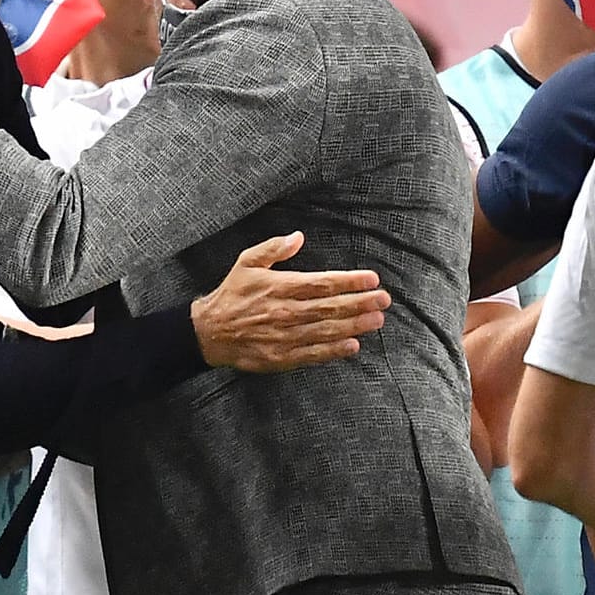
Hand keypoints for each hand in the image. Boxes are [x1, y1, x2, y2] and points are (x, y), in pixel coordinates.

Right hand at [192, 232, 388, 372]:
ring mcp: (285, 336)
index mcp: (280, 286)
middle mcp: (286, 311)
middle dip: (361, 302)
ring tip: (377, 319)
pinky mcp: (282, 356)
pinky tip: (353, 346)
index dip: (350, 281)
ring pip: (327, 330)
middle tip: (384, 299)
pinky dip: (334, 351)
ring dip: (355, 325)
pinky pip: (313, 354)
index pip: (323, 283)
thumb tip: (298, 237)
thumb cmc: (232, 294)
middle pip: (331, 307)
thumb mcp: (246, 262)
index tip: (372, 279)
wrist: (209, 332)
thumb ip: (273, 249)